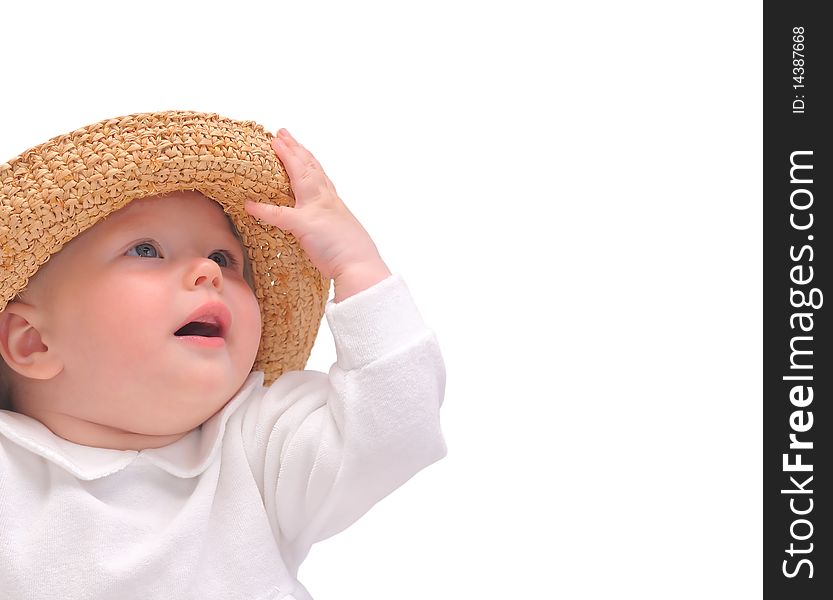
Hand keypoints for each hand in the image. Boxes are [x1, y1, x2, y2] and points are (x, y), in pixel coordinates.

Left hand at [245, 129, 390, 301]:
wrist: (361, 267)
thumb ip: (327, 228)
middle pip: (309, 168)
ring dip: (287, 158)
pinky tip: (248, 204)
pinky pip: (280, 215)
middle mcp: (326, 201)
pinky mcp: (305, 226)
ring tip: (274, 143)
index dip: (307, 158)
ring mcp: (316, 211)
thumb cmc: (353, 257)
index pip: (319, 175)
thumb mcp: (339, 236)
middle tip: (281, 134)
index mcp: (334, 204)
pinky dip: (263, 210)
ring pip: (300, 177)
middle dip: (295, 149)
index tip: (297, 145)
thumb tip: (319, 230)